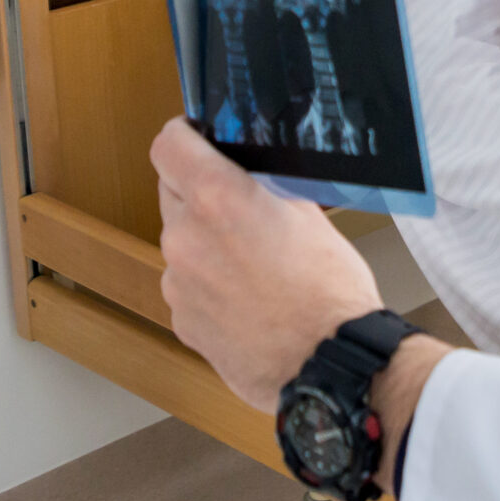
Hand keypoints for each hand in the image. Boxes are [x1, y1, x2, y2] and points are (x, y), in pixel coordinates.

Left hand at [152, 118, 380, 409]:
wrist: (329, 364)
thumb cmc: (330, 291)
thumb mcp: (309, 214)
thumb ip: (266, 186)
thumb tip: (251, 172)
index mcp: (218, 198)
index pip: (168, 145)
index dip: (183, 136)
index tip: (197, 139)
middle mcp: (185, 237)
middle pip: (172, 193)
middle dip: (201, 194)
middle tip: (243, 209)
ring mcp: (178, 282)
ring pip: (181, 243)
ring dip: (206, 243)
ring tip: (254, 264)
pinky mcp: (181, 320)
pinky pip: (187, 286)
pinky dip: (209, 285)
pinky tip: (248, 298)